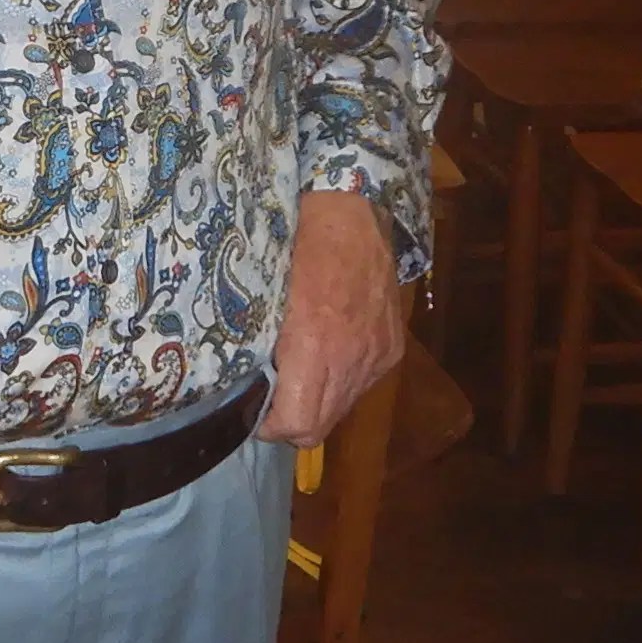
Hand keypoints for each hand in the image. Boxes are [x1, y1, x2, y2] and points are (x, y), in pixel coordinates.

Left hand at [261, 187, 410, 448]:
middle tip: (272, 400)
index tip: (255, 413)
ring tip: (300, 373)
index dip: (271, 427)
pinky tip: (330, 352)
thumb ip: (262, 349)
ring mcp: (377, 357)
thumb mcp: (265, 298)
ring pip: (341, 408)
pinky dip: (342, 379)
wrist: (351, 214)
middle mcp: (352, 361)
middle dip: (291, 422)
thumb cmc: (295, 247)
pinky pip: (362, 383)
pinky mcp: (393, 349)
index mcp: (315, 349)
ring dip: (317, 401)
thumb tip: (249, 387)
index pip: (298, 425)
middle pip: (319, 428)